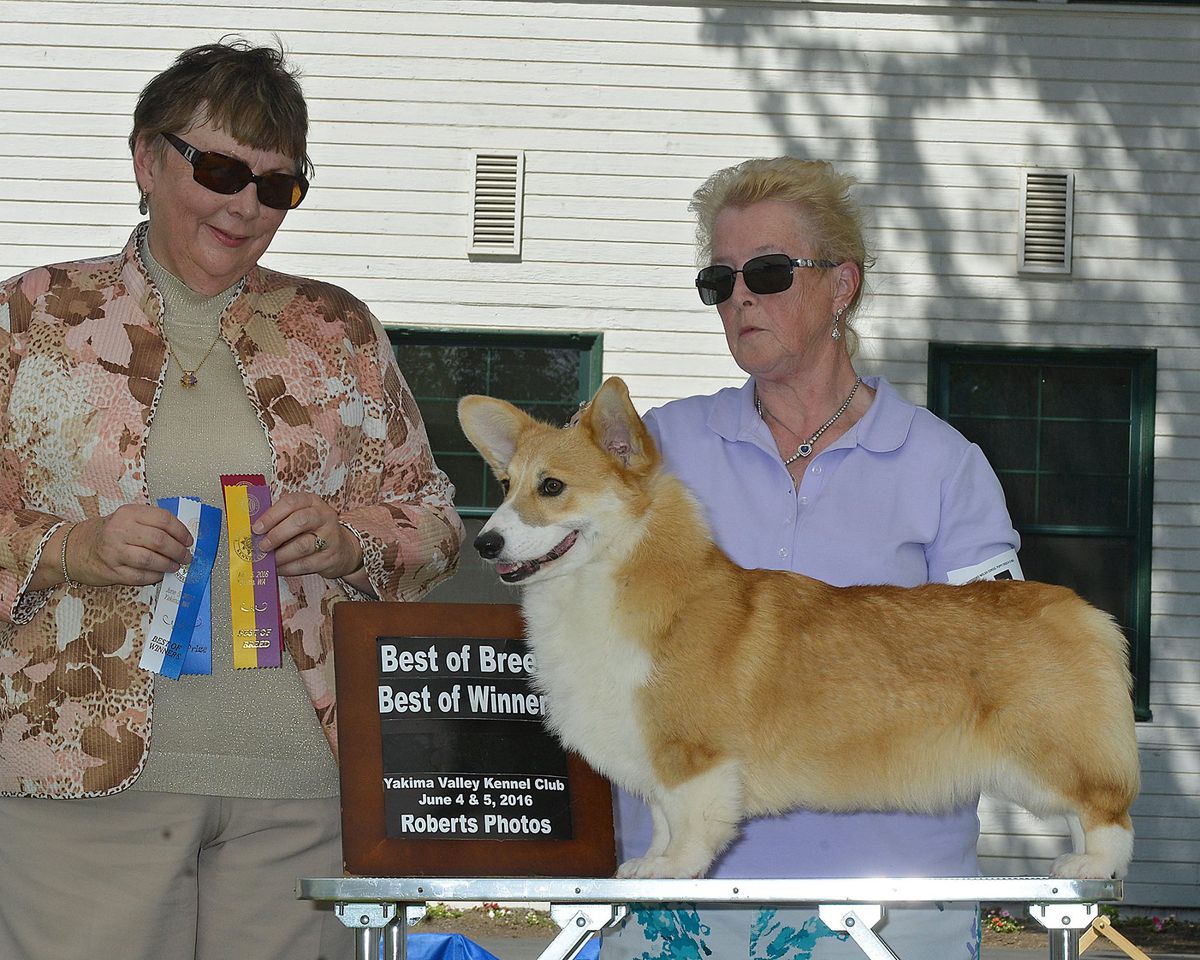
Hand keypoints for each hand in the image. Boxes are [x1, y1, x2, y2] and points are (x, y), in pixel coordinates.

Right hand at [68, 505, 192, 586]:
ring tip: (175, 566)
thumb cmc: (109, 533)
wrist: (75, 547)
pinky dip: (154, 576)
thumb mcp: (128, 519)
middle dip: (178, 551)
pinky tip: (159, 574)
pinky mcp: (111, 571)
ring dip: (168, 565)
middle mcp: (120, 530)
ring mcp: (114, 551)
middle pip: (160, 541)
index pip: (164, 520)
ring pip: (150, 560)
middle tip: (186, 556)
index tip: (189, 540)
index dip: (181, 532)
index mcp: (129, 513)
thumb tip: (182, 537)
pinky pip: (139, 576)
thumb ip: (152, 524)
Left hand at [252, 492, 361, 578]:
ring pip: (302, 545)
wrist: (342, 548)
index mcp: (312, 502)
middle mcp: (324, 516)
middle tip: (262, 545)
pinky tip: (278, 568)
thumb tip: (255, 531)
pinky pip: (305, 564)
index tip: (256, 527)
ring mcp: (330, 537)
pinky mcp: (329, 557)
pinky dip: (288, 568)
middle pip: (299, 521)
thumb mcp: (301, 516)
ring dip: (281, 554)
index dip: (271, 515)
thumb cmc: (314, 530)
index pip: (291, 502)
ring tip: (269, 559)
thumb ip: (281, 519)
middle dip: (276, 534)